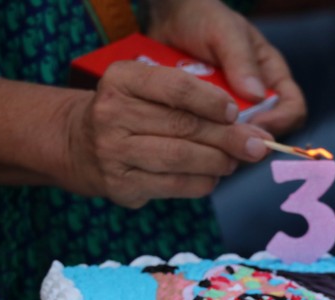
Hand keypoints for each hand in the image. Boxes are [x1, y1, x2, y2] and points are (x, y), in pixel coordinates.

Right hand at [63, 60, 272, 207]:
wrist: (78, 143)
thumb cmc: (131, 113)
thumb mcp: (149, 90)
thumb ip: (191, 100)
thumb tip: (249, 128)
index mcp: (123, 79)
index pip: (177, 88)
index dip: (212, 102)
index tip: (236, 114)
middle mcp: (112, 113)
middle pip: (184, 126)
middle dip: (228, 138)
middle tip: (257, 146)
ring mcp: (113, 152)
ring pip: (180, 158)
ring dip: (217, 162)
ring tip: (232, 162)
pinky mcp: (120, 185)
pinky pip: (173, 185)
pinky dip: (201, 183)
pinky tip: (211, 178)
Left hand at [148, 0, 305, 135]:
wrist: (168, 19)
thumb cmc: (204, 17)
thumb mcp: (225, 31)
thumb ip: (241, 60)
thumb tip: (257, 96)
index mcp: (272, 77)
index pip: (292, 109)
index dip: (279, 121)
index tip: (254, 125)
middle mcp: (255, 100)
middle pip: (263, 132)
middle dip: (246, 137)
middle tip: (223, 137)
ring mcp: (229, 112)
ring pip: (235, 140)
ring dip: (220, 139)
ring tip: (200, 132)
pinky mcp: (206, 119)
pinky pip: (208, 137)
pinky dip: (199, 136)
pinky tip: (184, 129)